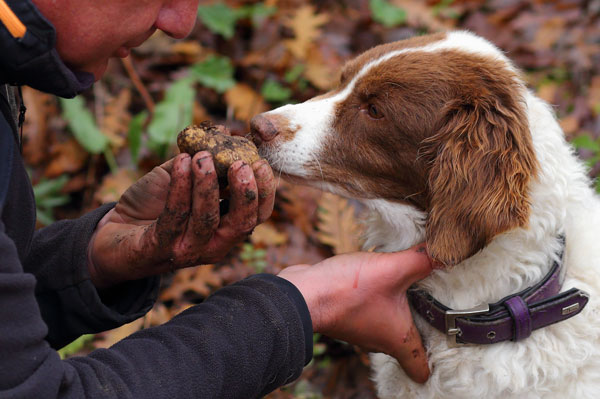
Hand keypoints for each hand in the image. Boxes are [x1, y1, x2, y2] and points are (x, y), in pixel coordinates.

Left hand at [88, 152, 275, 287]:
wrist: (114, 232)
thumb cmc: (153, 205)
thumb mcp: (182, 179)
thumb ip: (204, 161)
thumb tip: (225, 131)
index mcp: (225, 229)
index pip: (257, 215)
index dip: (264, 192)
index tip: (262, 163)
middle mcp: (213, 245)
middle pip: (242, 223)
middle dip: (245, 193)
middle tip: (240, 164)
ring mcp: (188, 250)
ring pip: (207, 219)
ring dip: (207, 185)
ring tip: (202, 157)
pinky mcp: (162, 249)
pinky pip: (175, 216)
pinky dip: (180, 187)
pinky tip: (181, 162)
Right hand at [278, 245, 432, 382]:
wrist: (303, 292)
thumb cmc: (347, 292)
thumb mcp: (392, 270)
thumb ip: (421, 260)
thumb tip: (447, 252)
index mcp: (397, 339)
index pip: (421, 367)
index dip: (436, 363)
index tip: (446, 352)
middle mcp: (379, 340)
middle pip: (407, 343)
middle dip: (422, 328)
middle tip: (439, 308)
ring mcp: (361, 329)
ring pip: (388, 324)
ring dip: (400, 310)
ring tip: (414, 287)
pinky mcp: (348, 313)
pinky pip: (372, 310)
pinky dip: (380, 300)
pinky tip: (383, 279)